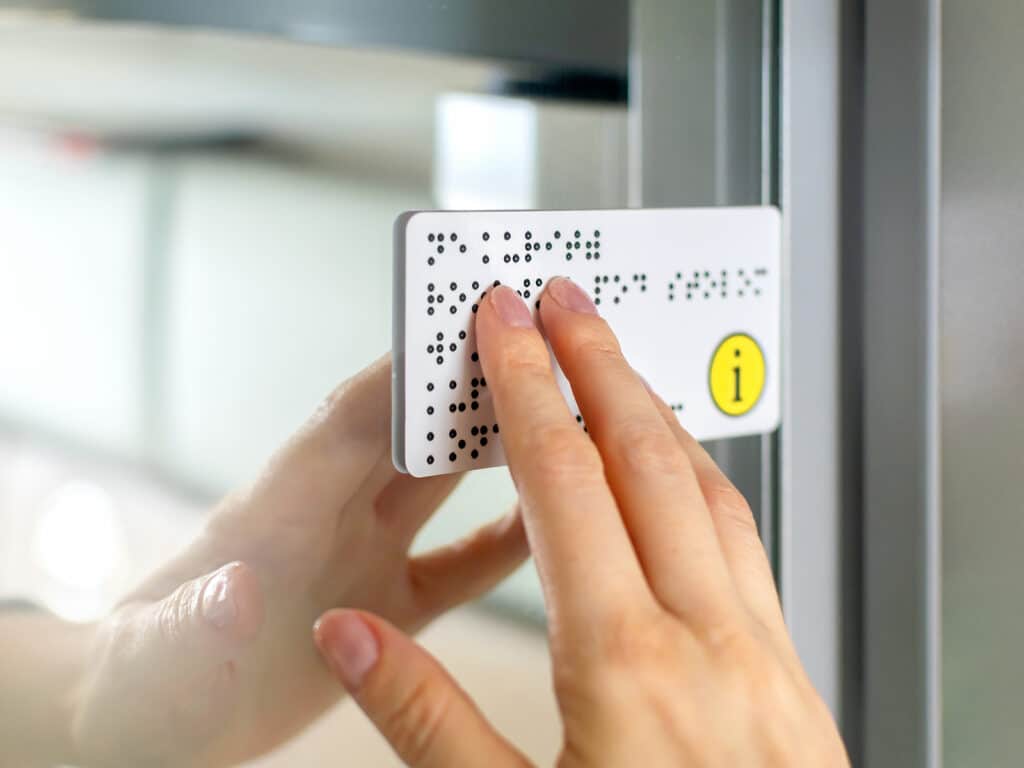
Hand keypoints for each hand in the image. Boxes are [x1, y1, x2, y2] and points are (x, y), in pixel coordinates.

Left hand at [62, 356, 526, 766]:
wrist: (152, 724)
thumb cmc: (141, 683)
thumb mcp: (153, 662)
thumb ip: (193, 625)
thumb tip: (237, 589)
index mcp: (272, 514)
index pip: (349, 421)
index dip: (408, 370)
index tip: (466, 323)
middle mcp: (327, 521)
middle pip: (409, 431)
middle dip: (467, 382)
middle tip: (536, 340)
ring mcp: (359, 559)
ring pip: (440, 483)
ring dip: (494, 444)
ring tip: (557, 405)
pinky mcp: (382, 610)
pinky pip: (459, 566)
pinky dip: (506, 541)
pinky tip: (549, 523)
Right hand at [314, 281, 848, 766]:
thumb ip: (423, 720)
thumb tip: (347, 636)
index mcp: (624, 664)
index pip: (565, 482)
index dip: (528, 388)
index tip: (505, 320)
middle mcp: (706, 639)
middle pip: (646, 459)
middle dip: (598, 364)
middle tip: (564, 297)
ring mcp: (763, 654)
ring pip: (708, 493)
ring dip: (655, 415)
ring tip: (615, 364)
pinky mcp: (791, 678)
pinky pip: (744, 547)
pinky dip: (703, 485)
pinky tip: (682, 478)